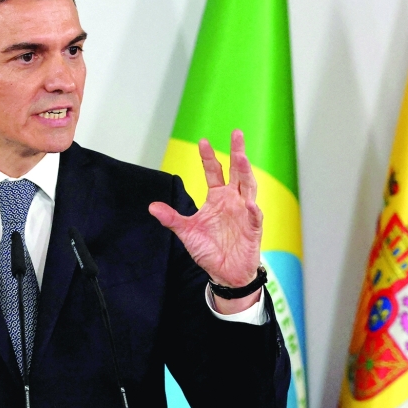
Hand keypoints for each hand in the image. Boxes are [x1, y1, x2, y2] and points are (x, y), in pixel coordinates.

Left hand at [149, 130, 262, 312]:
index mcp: (218, 197)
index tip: (203, 141)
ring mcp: (245, 213)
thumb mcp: (187, 232)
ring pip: (248, 188)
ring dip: (246, 173)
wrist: (225, 273)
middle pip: (237, 172)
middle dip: (237, 153)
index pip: (214, 172)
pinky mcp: (253, 229)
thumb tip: (152, 206)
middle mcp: (233, 200)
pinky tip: (249, 204)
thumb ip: (172, 218)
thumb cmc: (209, 250)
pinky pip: (255, 217)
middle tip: (237, 134)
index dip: (208, 157)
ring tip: (242, 158)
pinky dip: (253, 210)